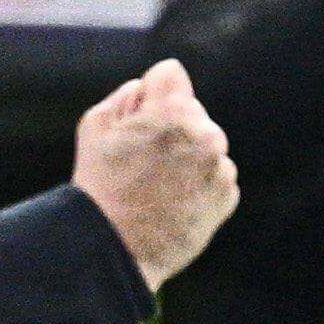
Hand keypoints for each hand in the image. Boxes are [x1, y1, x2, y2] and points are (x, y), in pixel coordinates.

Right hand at [72, 58, 238, 290]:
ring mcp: (219, 166)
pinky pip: (215, 174)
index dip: (150, 93)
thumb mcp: (95, 127)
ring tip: (156, 185)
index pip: (170, 74)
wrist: (115, 248)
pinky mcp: (228, 194)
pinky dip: (199, 183)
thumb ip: (127, 97)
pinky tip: (173, 201)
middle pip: (191, 111)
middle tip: (143, 160)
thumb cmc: (100, 185)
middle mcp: (205, 134)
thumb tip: (147, 87)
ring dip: (188, 156)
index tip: (140, 116)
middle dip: (171, 126)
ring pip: (205, 144)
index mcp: (172, 111)